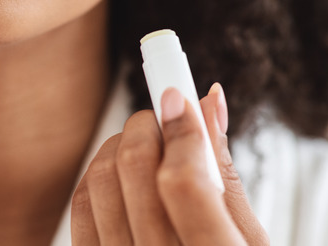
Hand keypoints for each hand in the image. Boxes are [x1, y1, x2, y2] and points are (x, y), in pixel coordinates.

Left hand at [71, 83, 269, 244]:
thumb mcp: (250, 240)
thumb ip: (226, 174)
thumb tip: (207, 102)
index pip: (184, 183)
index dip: (180, 129)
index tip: (179, 95)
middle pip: (132, 171)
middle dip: (146, 126)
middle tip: (164, 117)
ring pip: (97, 182)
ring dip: (118, 147)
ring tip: (145, 145)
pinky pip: (78, 209)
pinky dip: (97, 177)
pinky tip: (120, 173)